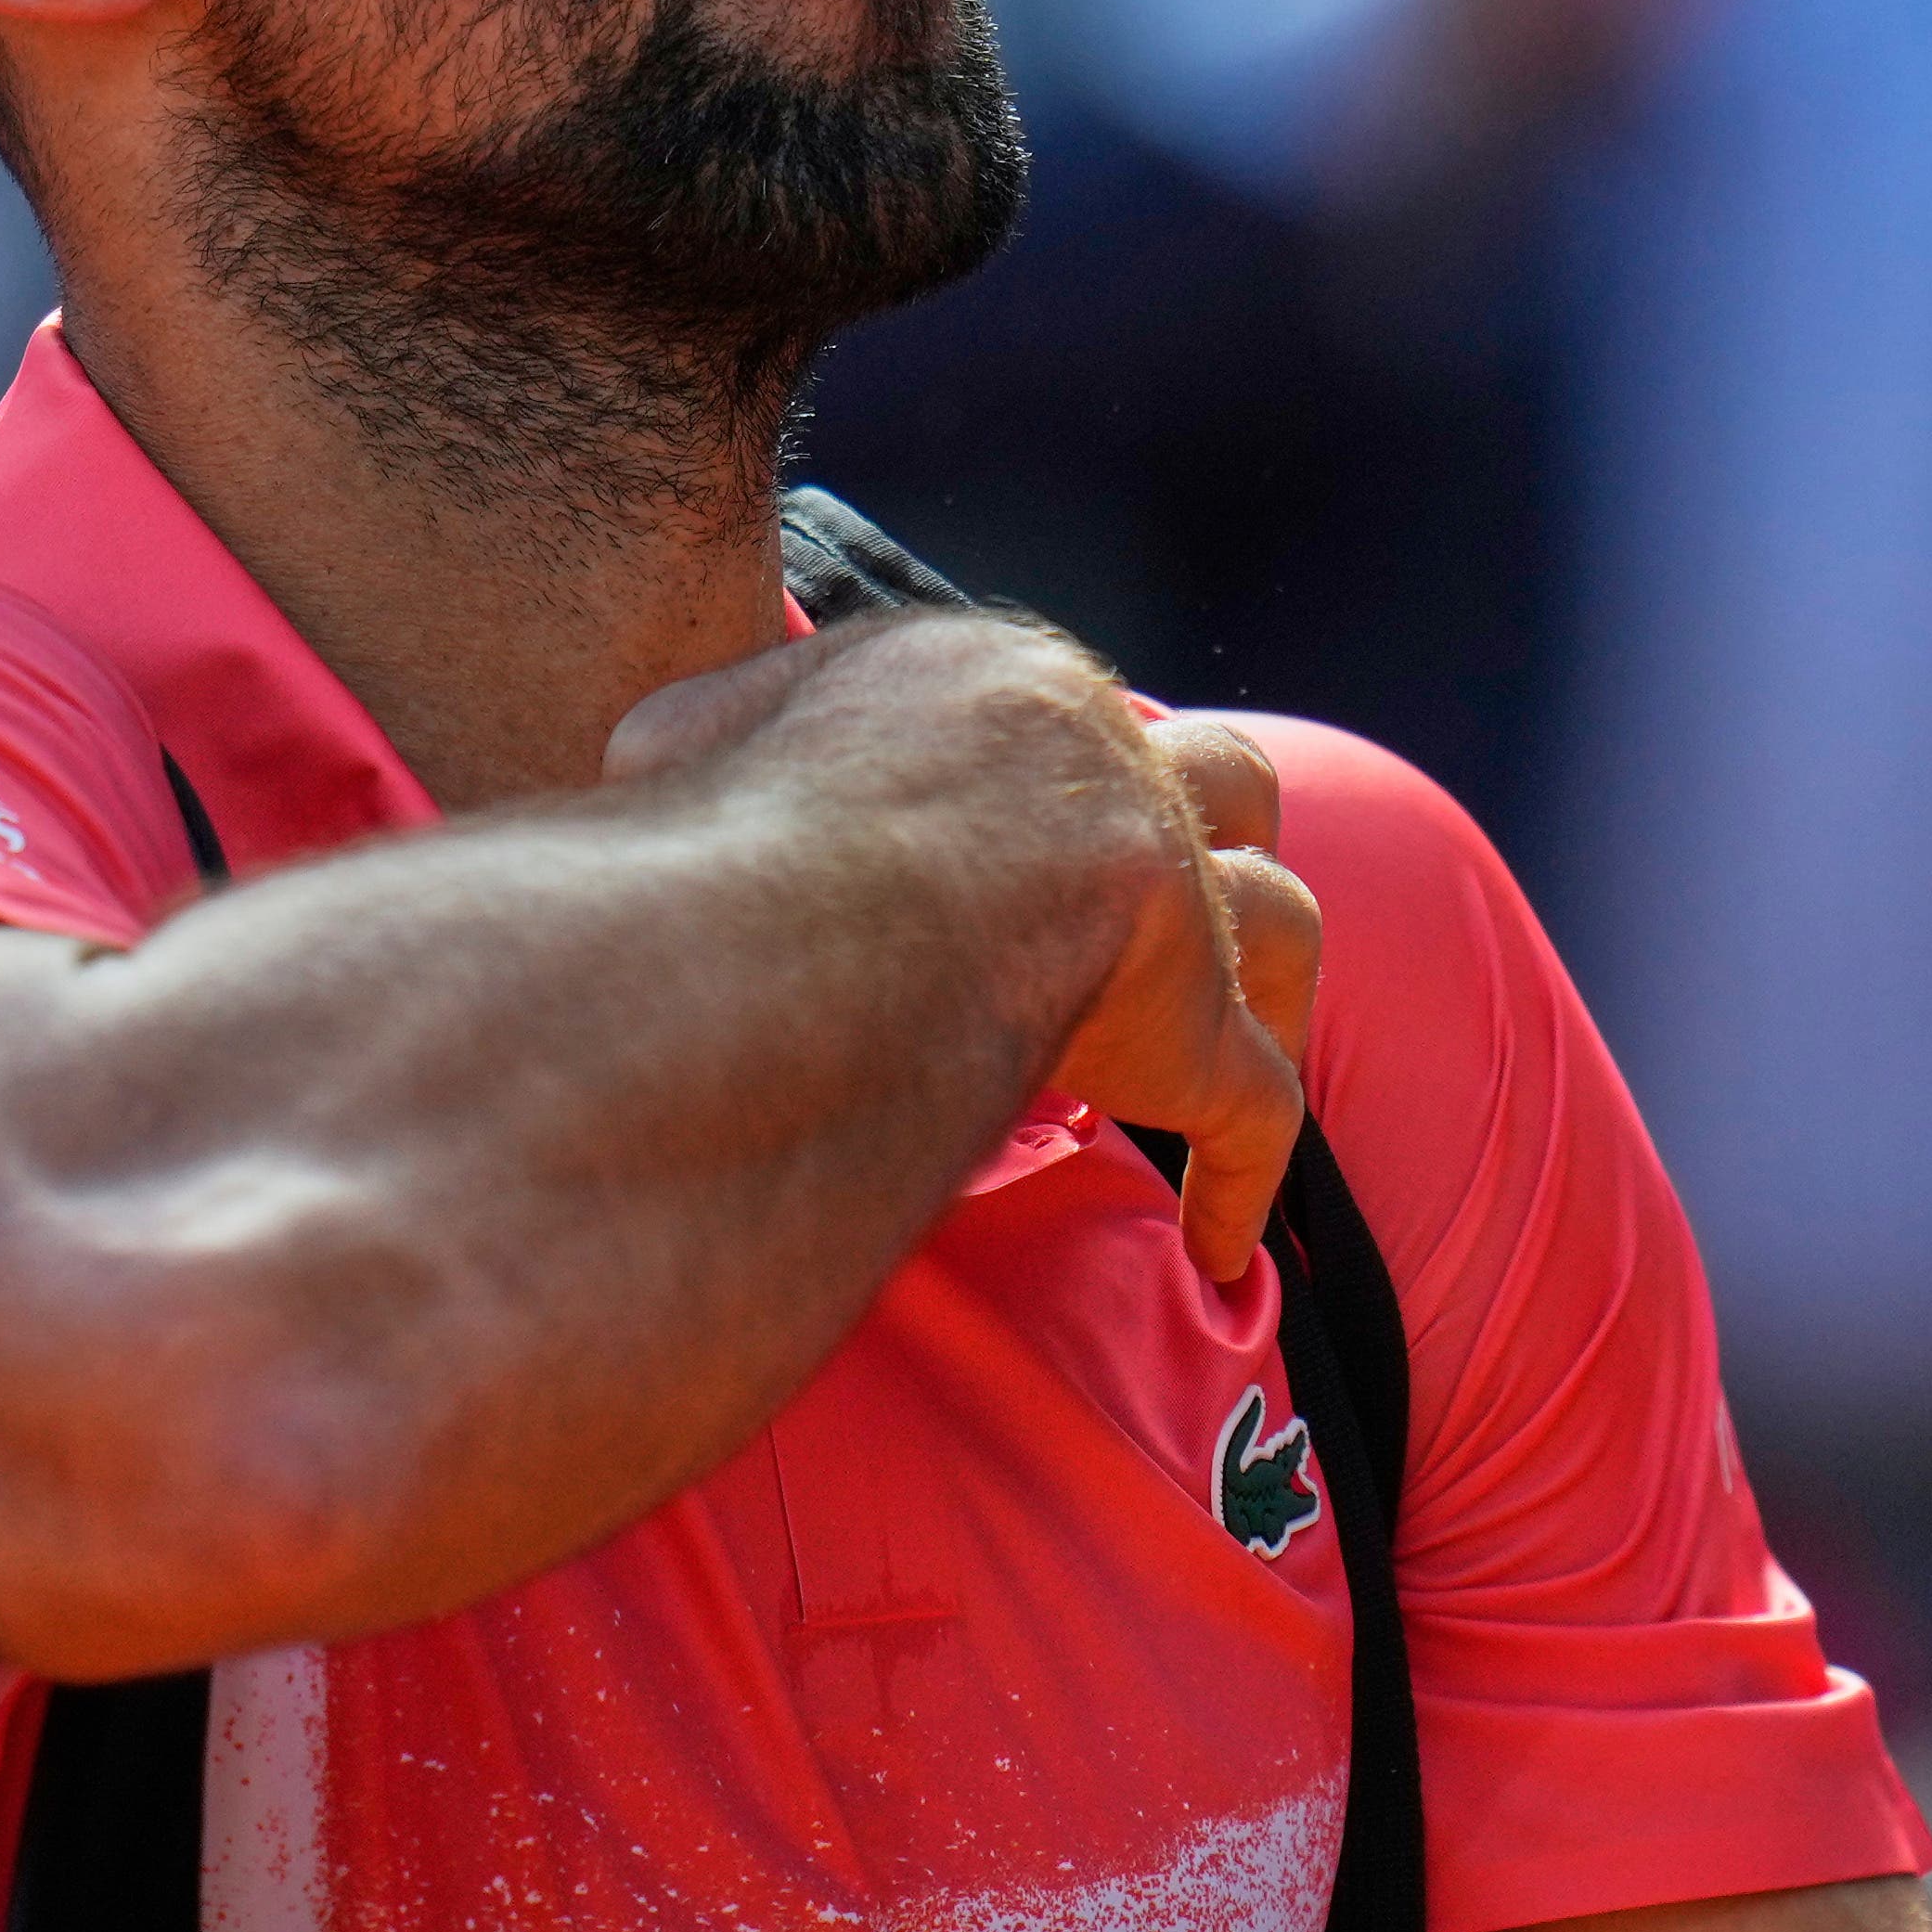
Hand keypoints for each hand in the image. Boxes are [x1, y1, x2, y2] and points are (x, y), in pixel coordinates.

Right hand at [613, 618, 1316, 1281]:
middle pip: (1219, 777)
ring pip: (1281, 919)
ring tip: (1256, 1029)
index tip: (1026, 828)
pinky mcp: (1193, 1032)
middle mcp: (1119, 773)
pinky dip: (1244, 1178)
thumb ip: (713, 745)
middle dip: (1210, 825)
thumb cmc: (751, 814)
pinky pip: (1254, 1113)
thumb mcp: (690, 736)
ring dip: (1271, 973)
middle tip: (1173, 899)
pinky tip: (1221, 1247)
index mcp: (1007, 684)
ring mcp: (1178, 903)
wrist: (842, 896)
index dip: (1052, 774)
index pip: (1054, 709)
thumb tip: (650, 767)